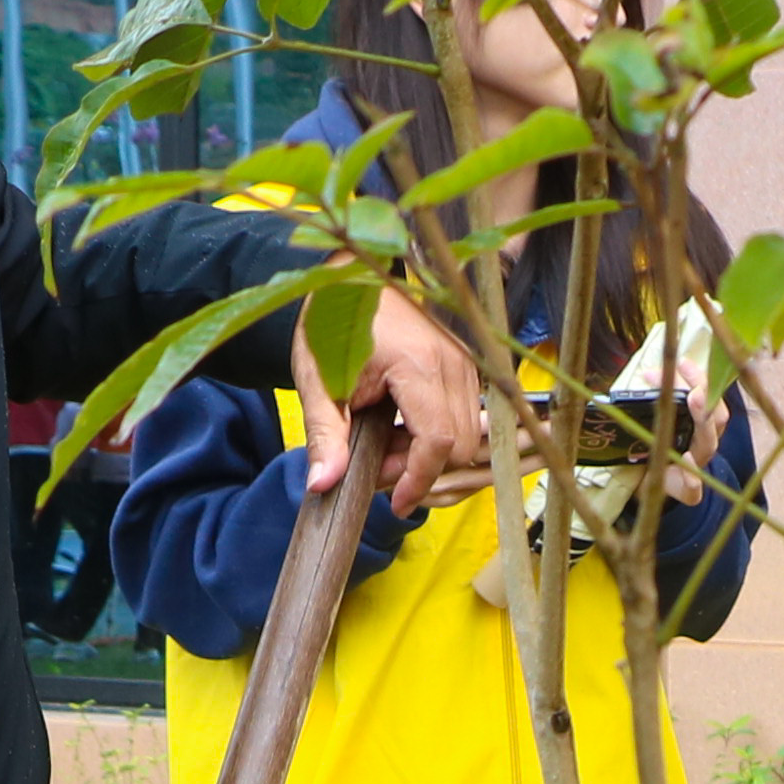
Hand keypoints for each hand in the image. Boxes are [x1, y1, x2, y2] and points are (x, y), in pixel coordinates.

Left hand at [310, 292, 492, 513]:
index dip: (418, 480)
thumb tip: (323, 485)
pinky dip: (437, 434)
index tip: (394, 502)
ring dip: (429, 453)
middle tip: (377, 465)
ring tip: (385, 445)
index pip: (438, 441)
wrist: (349, 281)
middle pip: (459, 444)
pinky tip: (401, 428)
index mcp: (417, 364)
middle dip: (421, 469)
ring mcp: (463, 361)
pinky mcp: (464, 364)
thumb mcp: (317, 383)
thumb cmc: (331, 325)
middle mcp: (452, 362)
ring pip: (466, 434)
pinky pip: (465, 416)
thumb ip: (325, 435)